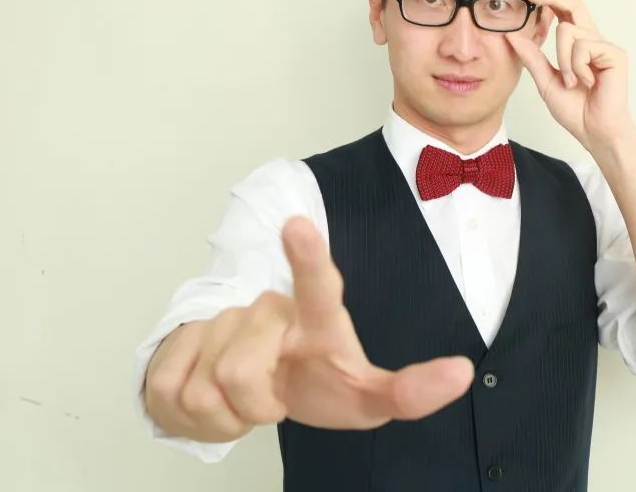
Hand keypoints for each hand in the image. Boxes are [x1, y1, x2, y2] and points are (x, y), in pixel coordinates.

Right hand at [144, 216, 474, 441]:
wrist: (246, 394)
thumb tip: (463, 372)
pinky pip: (176, 391)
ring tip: (247, 387)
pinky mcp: (172, 344)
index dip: (307, 256)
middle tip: (273, 388)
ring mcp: (217, 322)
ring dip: (227, 406)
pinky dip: (196, 410)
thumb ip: (412, 390)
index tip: (299, 225)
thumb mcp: (367, 398)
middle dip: (256, 400)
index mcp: (315, 315)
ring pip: (210, 385)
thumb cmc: (315, 382)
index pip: (316, 284)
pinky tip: (212, 389)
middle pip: (244, 371)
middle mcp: (266, 308)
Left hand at [506, 0, 635, 154]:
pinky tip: (587, 82)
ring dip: (562, 59)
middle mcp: (594, 41)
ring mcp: (605, 46)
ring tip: (572, 81)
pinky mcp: (614, 54)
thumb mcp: (546, 81)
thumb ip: (532, 58)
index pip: (565, 14)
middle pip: (574, 5)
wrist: (595, 132)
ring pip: (569, 30)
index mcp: (579, 47)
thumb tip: (512, 36)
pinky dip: (577, 66)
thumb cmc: (576, 111)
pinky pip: (583, 46)